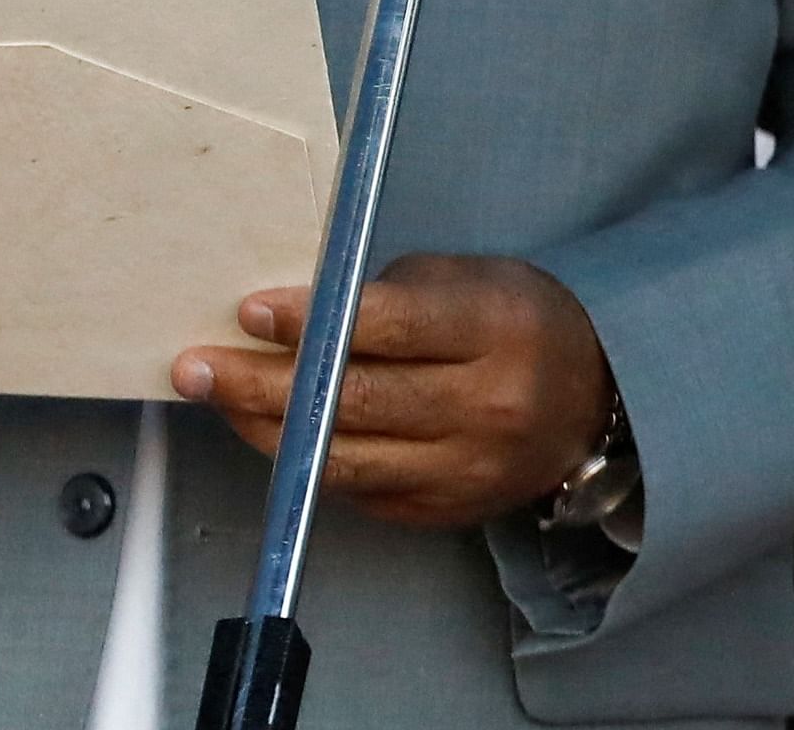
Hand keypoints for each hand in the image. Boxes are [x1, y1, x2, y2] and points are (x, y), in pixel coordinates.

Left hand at [173, 254, 611, 529]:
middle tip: (198, 366)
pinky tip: (273, 431)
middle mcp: (487, 407)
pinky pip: (356, 489)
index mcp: (499, 330)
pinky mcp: (442, 512)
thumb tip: (298, 316)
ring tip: (216, 398)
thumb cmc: (520, 324)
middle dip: (261, 383)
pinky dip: (306, 459)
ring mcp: (463, 470)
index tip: (251, 311)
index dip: (314, 321)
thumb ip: (393, 297)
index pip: (393, 327)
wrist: (595, 400)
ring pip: (342, 457)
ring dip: (265, 428)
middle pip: (355, 401)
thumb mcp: (476, 281)